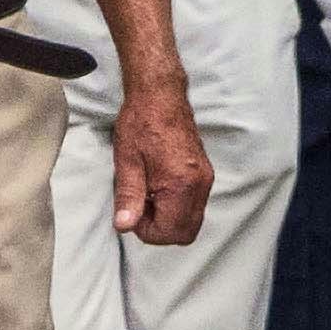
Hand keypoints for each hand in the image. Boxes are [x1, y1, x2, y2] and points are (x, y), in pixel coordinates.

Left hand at [116, 79, 211, 249]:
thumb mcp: (127, 162)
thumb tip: (125, 226)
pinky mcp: (205, 174)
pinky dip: (176, 207)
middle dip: (160, 229)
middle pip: (185, 233)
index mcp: (181, 183)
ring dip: (168, 218)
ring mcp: (205, 179)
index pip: (169, 232)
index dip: (146, 230)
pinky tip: (158, 188)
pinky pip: (194, 206)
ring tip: (148, 195)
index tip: (132, 211)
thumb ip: (129, 197)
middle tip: (140, 207)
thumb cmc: (142, 123)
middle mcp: (200, 184)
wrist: (160, 96)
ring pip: (191, 221)